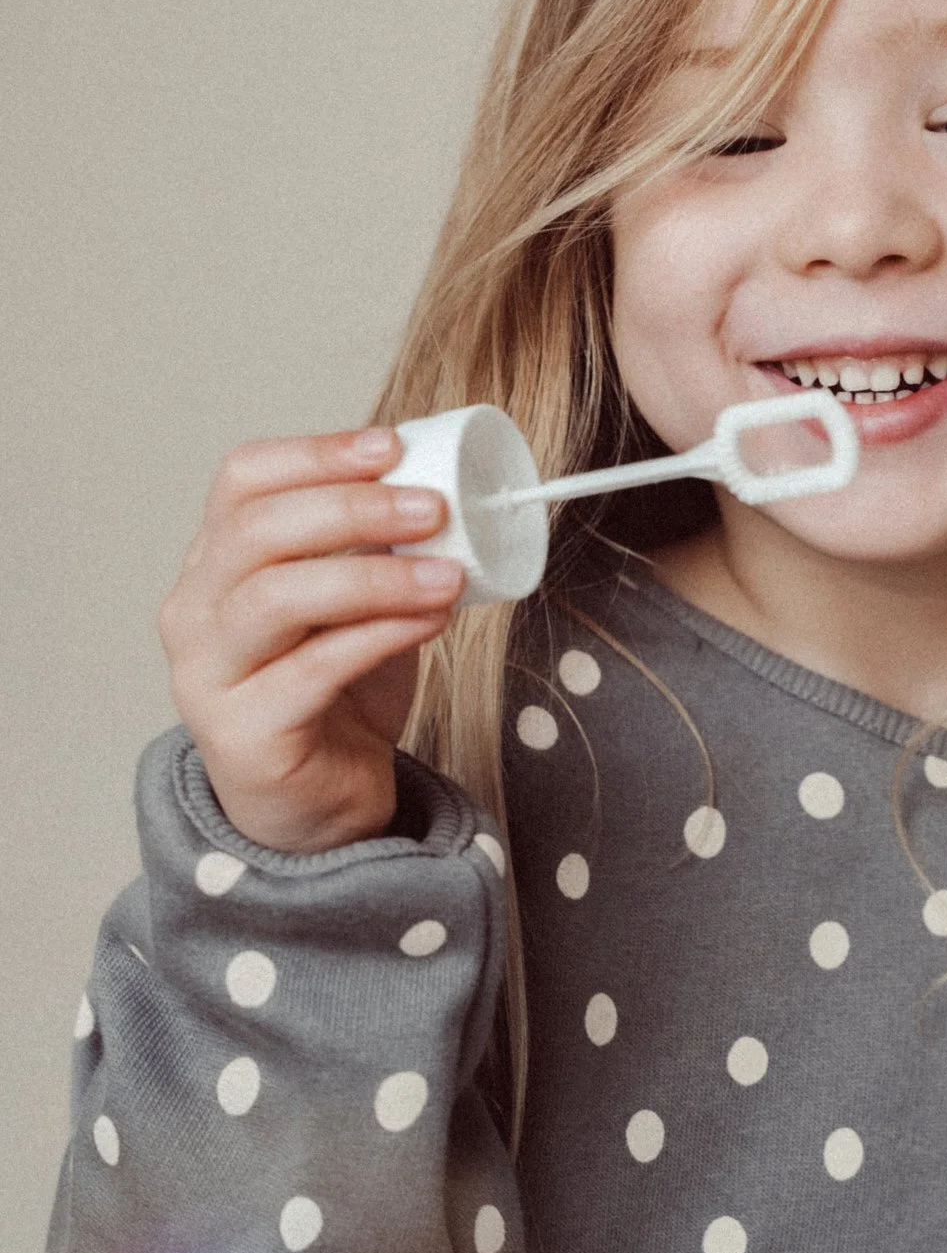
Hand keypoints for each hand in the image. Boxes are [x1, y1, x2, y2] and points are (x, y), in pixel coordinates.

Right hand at [159, 427, 465, 851]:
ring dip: (374, 576)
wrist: (318, 805)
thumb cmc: (334, 694)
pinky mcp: (243, 735)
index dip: (316, 454)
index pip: (242, 481)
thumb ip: (374, 551)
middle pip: (257, 532)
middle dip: (352, 508)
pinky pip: (312, 669)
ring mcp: (207, 675)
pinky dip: (379, 635)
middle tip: (432, 509)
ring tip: (445, 574)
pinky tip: (429, 621)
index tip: (392, 447)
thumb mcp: (352, 606)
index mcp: (214, 563)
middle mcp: (194, 612)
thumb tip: (438, 490)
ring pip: (277, 599)